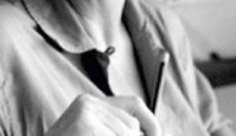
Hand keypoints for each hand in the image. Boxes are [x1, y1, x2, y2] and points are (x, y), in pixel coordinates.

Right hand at [46, 94, 160, 135]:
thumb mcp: (92, 133)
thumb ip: (114, 129)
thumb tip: (150, 132)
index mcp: (88, 104)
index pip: (134, 105)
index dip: (150, 123)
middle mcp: (87, 103)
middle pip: (132, 127)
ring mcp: (85, 114)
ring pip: (127, 135)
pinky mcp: (85, 126)